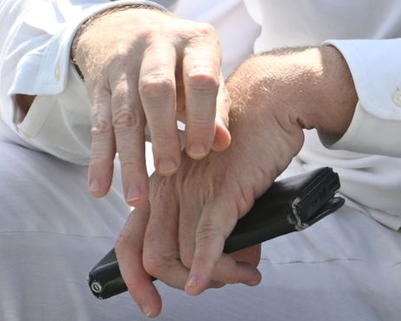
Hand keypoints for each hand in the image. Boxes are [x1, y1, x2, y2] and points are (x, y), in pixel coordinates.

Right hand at [72, 8, 229, 206]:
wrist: (126, 26)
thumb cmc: (181, 59)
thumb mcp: (204, 70)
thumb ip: (216, 106)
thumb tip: (223, 144)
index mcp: (195, 40)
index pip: (200, 78)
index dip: (201, 116)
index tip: (201, 152)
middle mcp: (157, 45)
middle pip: (156, 90)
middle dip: (163, 133)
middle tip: (170, 171)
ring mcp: (123, 63)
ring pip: (124, 112)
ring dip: (129, 157)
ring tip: (136, 197)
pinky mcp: (98, 83)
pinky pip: (97, 124)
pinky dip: (99, 158)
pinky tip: (100, 187)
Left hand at [115, 51, 311, 315]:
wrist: (273, 100)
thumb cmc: (248, 135)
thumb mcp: (218, 177)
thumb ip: (214, 219)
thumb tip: (234, 262)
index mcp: (161, 183)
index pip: (128, 245)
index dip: (134, 282)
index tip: (151, 305)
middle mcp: (169, 187)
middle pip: (157, 260)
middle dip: (182, 284)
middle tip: (216, 285)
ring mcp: (193, 188)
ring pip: (186, 257)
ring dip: (218, 277)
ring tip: (245, 273)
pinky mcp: (223, 190)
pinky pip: (209, 239)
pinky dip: (214, 268)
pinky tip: (231, 277)